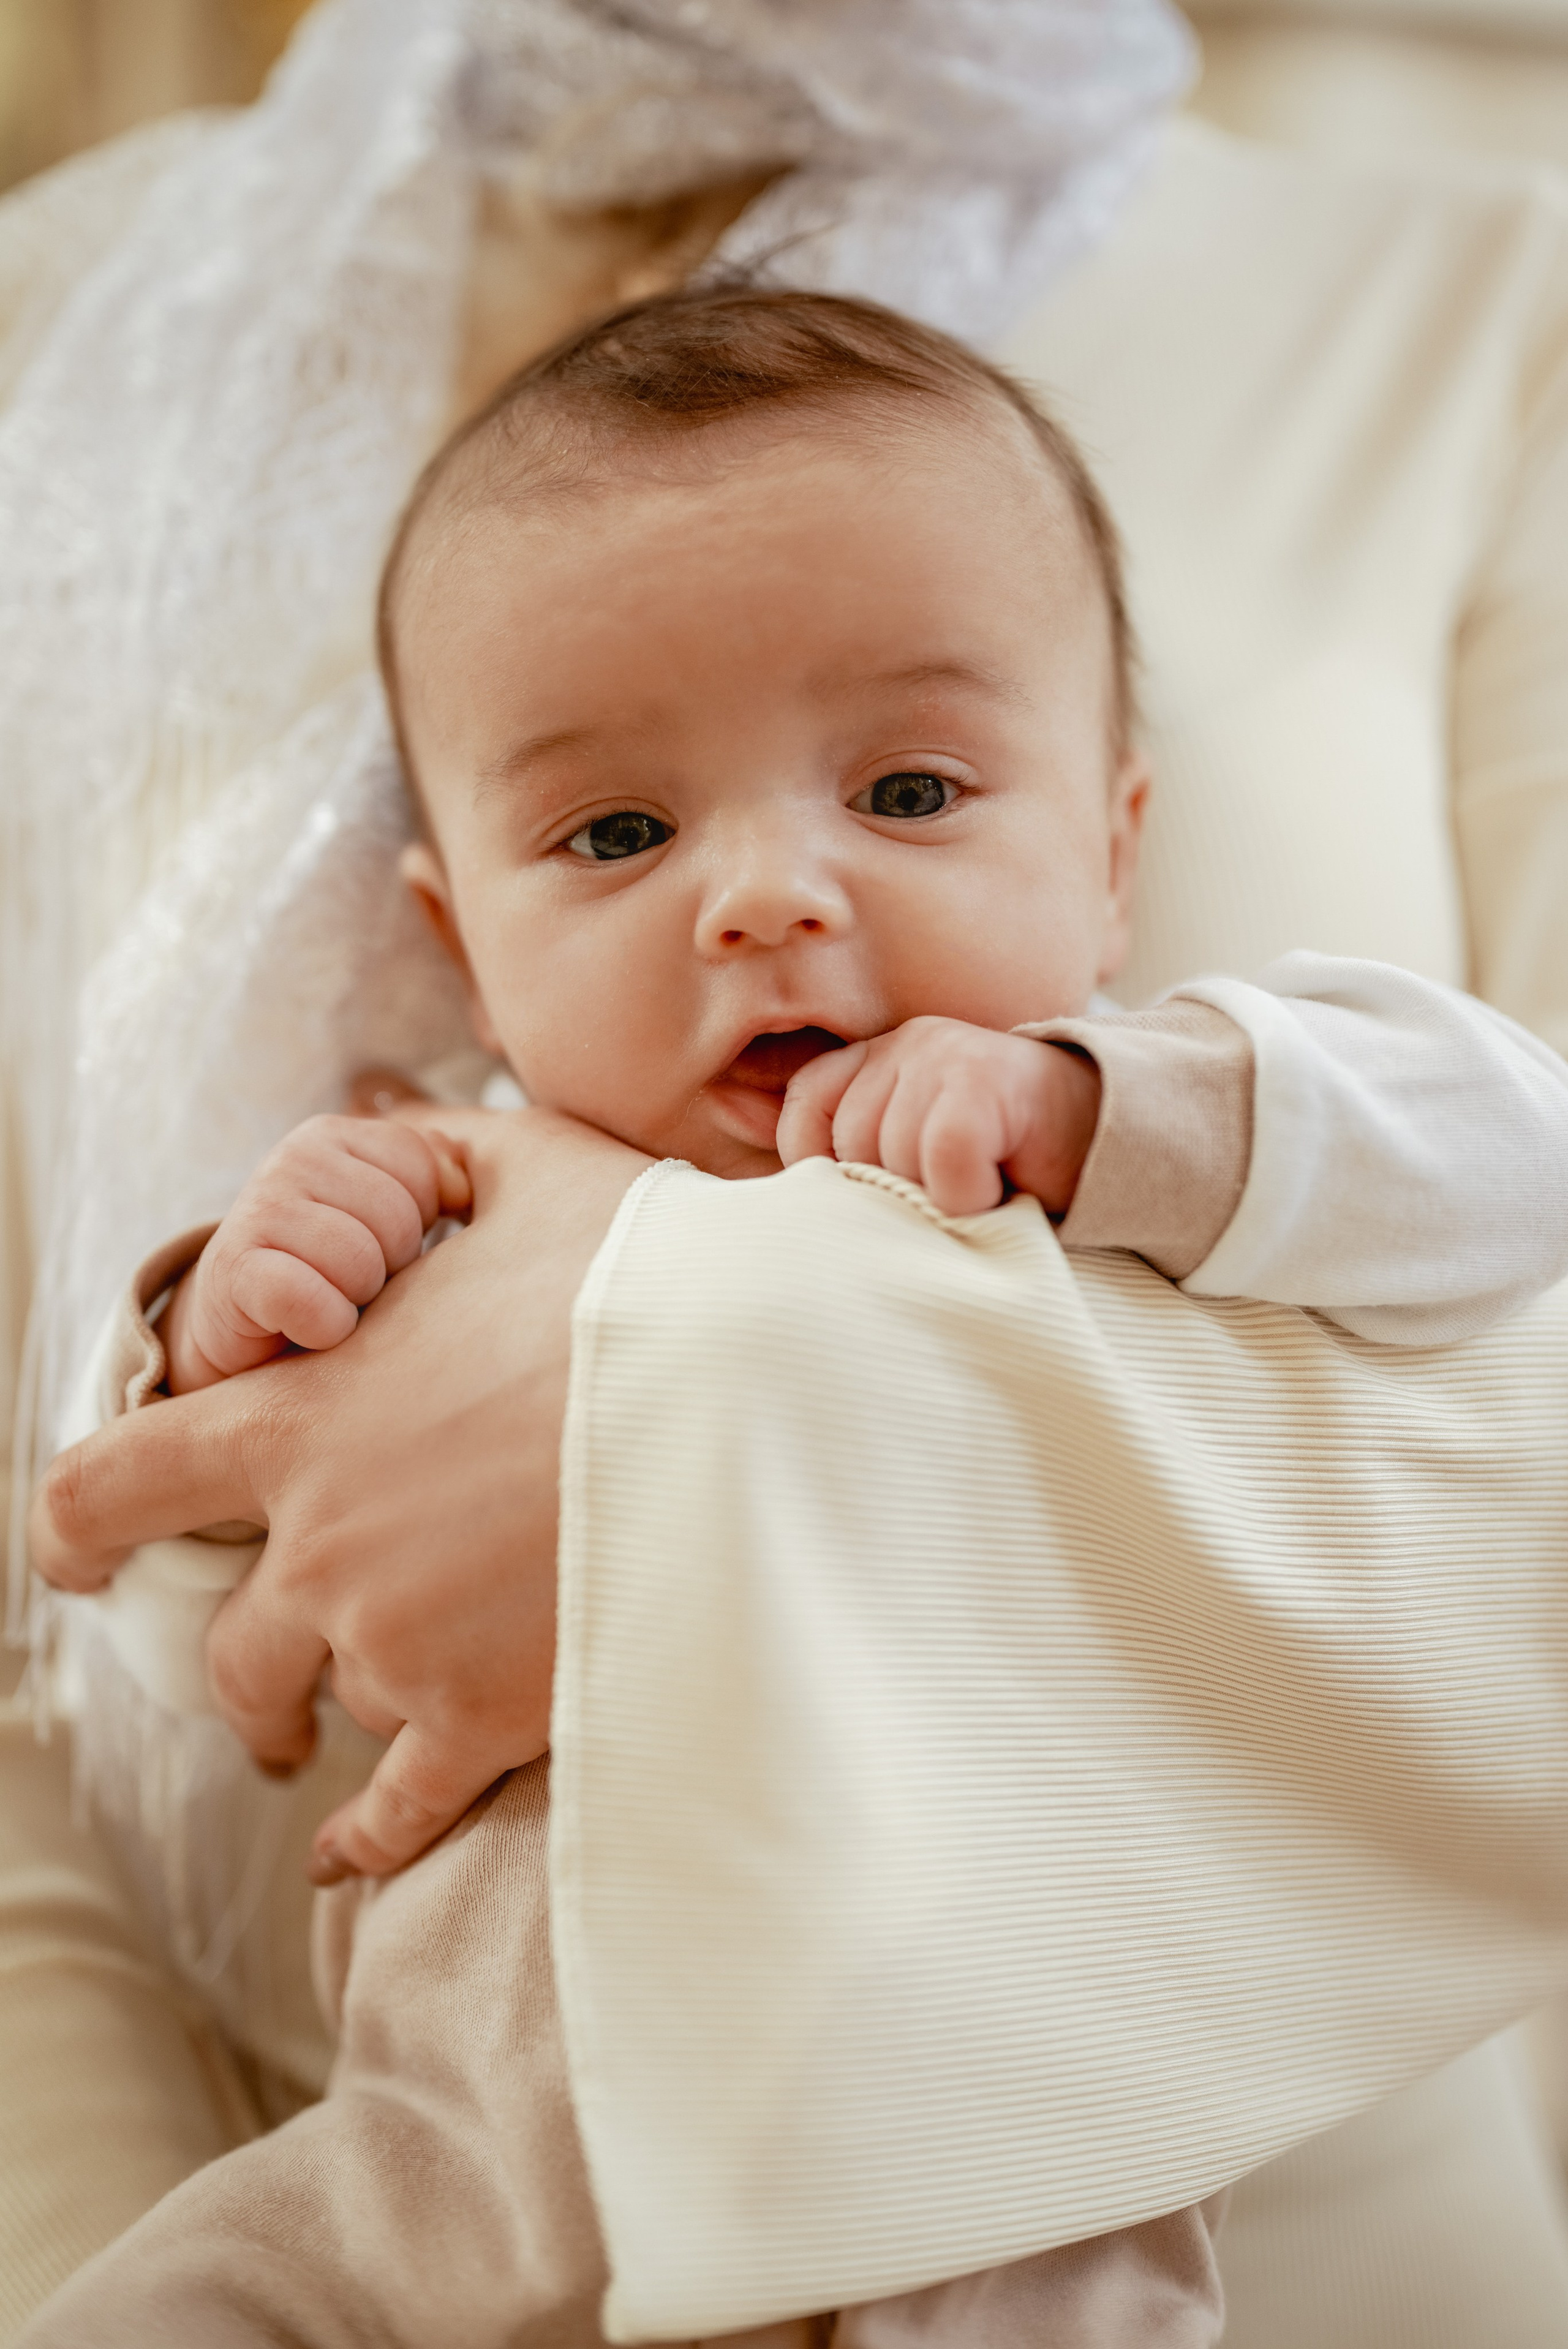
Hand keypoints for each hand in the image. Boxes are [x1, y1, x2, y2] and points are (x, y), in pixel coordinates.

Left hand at [30, 1107, 651, 1879]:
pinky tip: (355, 1846)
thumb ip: (425, 1157)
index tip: (79, 1564)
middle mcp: (322, 1543)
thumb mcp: (525, 1169)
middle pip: (228, 1649)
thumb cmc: (649, 1271)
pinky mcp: (481, 1722)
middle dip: (247, 1674)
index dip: (77, 1529)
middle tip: (271, 1695)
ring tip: (366, 1731)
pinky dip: (365, 1838)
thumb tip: (377, 1127)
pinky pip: (391, 1816)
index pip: (112, 1486)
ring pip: (332, 1710)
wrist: (773, 1395)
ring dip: (349, 1712)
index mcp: (303, 1414)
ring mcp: (396, 1643)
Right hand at [161, 1114, 471, 1392]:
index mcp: (335, 1135)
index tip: (381, 1241)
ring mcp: (259, 1209)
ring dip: (355, 1301)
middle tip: (350, 1279)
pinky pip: (313, 1303)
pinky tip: (305, 1326)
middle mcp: (293, 1158)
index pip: (423, 1169)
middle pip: (398, 1221)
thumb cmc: (328, 1266)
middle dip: (389, 1267)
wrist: (238, 1321)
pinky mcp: (234, 1271)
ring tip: (328, 1298)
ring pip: (361, 1264)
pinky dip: (323, 1328)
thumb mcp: (385, 1212)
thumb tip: (462, 1185)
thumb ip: (432, 1179)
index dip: (419, 1220)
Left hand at [776, 1017, 1100, 1216]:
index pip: (805, 1105)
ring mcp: (947, 1056)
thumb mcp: (899, 1151)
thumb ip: (815, 1130)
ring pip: (890, 1155)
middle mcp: (909, 1044)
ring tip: (975, 1189)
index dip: (823, 1162)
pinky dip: (968, 1195)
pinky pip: (941, 1158)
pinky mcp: (986, 1083)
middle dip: (892, 1190)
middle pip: (846, 1143)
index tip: (871, 1191)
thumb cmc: (999, 1162)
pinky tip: (997, 1190)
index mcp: (879, 1057)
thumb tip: (714, 1100)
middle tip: (946, 1192)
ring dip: (935, 1197)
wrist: (1106, 1148)